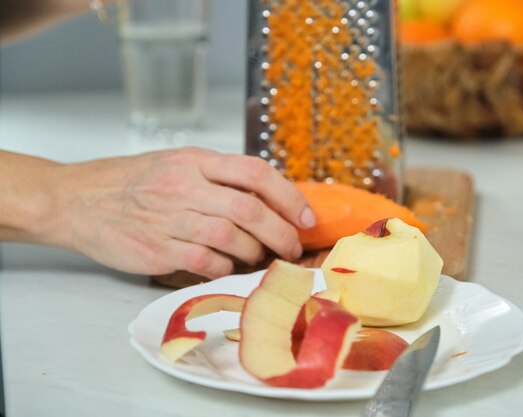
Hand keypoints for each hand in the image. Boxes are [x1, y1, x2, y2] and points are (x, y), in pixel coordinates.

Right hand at [49, 148, 315, 278]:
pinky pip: (205, 262)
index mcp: (194, 161)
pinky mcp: (156, 249)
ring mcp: (169, 218)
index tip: (305, 217)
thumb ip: (219, 177)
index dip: (288, 196)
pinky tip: (225, 266)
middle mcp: (184, 186)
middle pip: (249, 209)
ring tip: (258, 257)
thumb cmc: (131, 182)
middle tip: (292, 247)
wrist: (77, 200)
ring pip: (231, 237)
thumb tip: (269, 200)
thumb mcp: (176, 163)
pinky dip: (224, 267)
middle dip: (281, 232)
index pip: (254, 172)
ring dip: (253, 252)